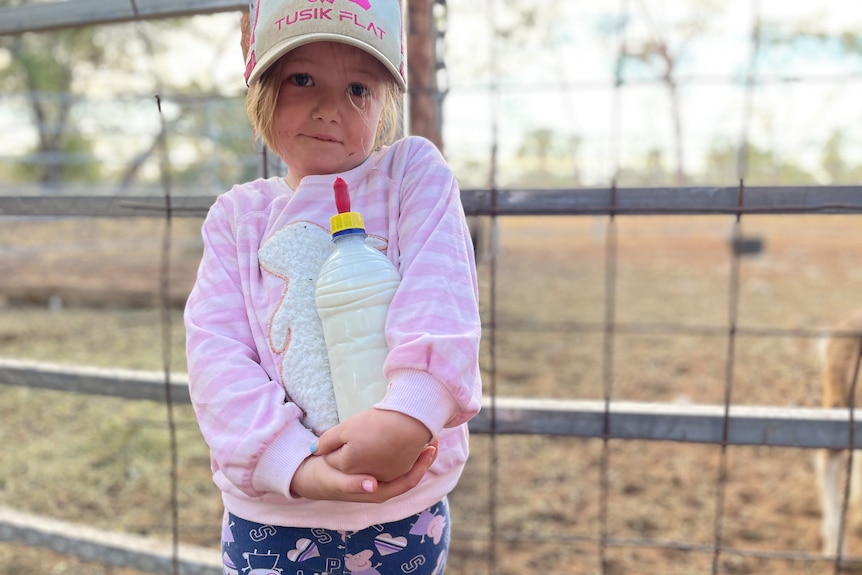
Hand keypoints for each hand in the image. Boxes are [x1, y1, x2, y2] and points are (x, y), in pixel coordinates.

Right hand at [313, 408, 433, 482]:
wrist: (312, 475)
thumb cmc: (325, 478)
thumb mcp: (335, 480)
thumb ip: (351, 484)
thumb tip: (372, 486)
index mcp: (377, 492)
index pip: (408, 482)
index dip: (421, 466)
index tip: (430, 448)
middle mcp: (383, 486)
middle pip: (412, 473)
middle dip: (424, 456)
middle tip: (435, 436)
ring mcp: (381, 476)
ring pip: (406, 465)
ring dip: (418, 450)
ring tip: (428, 431)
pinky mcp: (376, 466)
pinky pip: (397, 459)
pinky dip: (406, 448)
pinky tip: (409, 432)